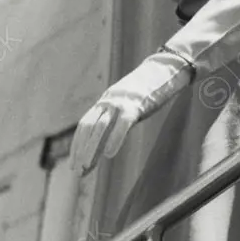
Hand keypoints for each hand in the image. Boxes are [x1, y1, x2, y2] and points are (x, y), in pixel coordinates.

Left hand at [69, 50, 192, 174]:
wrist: (165, 69)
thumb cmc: (149, 89)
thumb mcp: (128, 103)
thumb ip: (118, 116)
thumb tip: (111, 137)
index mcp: (105, 102)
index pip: (84, 125)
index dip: (77, 145)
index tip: (74, 164)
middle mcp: (108, 101)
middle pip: (88, 127)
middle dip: (81, 150)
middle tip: (76, 172)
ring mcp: (121, 102)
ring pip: (100, 127)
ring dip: (91, 148)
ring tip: (86, 167)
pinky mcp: (136, 104)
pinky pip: (122, 124)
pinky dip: (114, 139)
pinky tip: (109, 155)